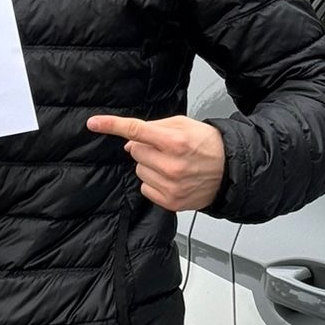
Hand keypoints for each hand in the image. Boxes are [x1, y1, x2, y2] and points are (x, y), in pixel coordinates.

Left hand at [85, 113, 225, 211]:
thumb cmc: (208, 145)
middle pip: (135, 151)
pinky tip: (171, 178)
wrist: (230, 171)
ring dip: (150, 166)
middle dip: (145, 148)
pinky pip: (145, 187)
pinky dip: (154, 182)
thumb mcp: (185, 125)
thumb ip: (154, 128)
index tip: (94, 123)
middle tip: (165, 149)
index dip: (112, 125)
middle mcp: (171, 165)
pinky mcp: (170, 201)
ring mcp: (170, 185)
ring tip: (172, 164)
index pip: (136, 131)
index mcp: (175, 141)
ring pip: (139, 170)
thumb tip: (129, 142)